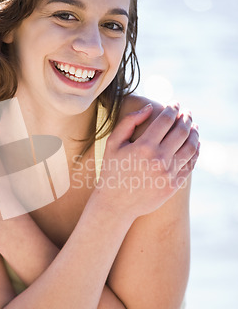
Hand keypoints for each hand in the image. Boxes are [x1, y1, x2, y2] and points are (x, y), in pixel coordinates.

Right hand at [98, 102, 198, 219]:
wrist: (115, 204)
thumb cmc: (112, 170)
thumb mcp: (113, 143)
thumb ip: (129, 122)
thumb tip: (150, 107)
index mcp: (144, 146)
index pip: (166, 120)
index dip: (172, 109)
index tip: (174, 104)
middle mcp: (159, 159)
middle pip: (181, 131)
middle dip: (186, 117)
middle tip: (187, 112)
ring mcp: (168, 173)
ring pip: (190, 147)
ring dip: (194, 133)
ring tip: (193, 126)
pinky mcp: (174, 185)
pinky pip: (190, 164)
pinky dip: (195, 151)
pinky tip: (194, 144)